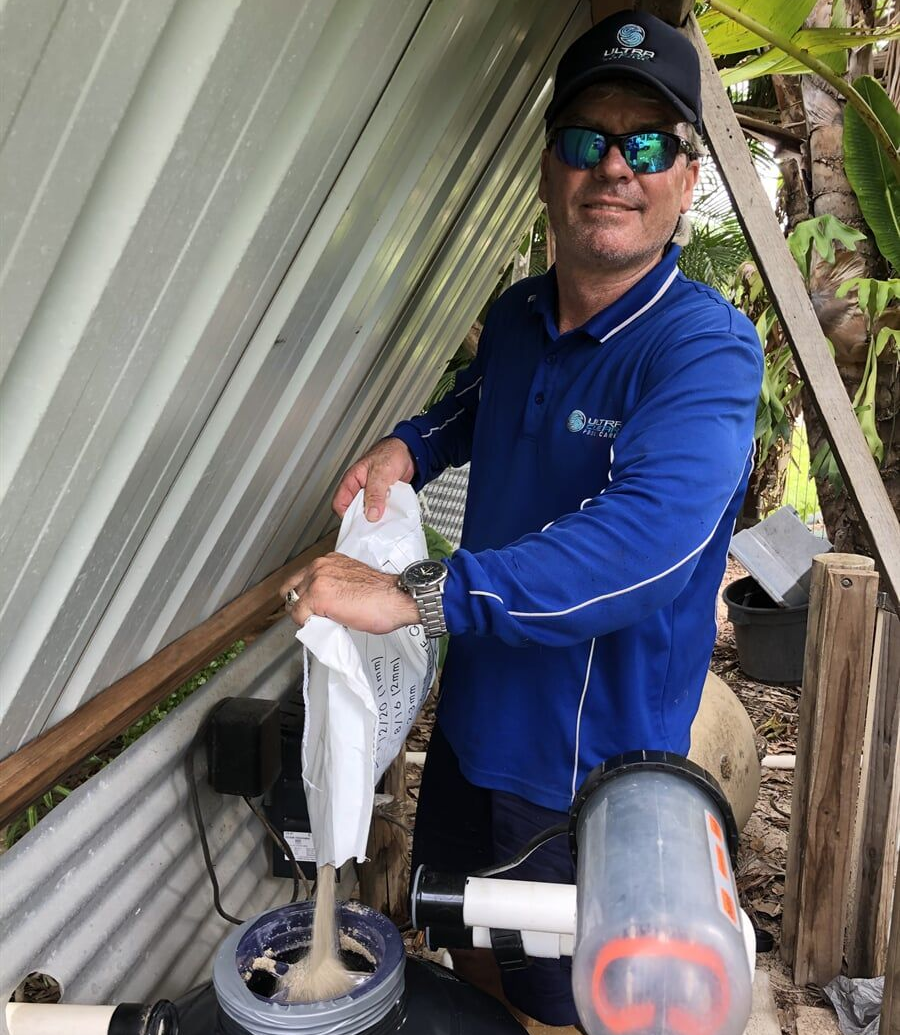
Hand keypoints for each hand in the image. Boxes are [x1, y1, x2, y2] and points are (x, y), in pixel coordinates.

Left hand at [280, 553, 419, 633]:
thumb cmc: (383, 595)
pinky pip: (299, 616)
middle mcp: (320, 566)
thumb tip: (325, 602)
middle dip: (299, 605)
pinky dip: (307, 625)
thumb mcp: (353, 581)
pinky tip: (324, 625)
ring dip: (303, 615)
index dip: (304, 596)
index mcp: (330, 561)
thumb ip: (334, 585)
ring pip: (293, 603)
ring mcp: (316, 580)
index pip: (301, 578)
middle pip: (290, 589)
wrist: (397, 598)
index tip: (311, 607)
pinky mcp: (317, 597)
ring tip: (321, 622)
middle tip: (312, 617)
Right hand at [332, 437, 414, 521]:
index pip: (340, 503)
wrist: (409, 452)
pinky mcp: (383, 499)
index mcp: (352, 481)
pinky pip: (381, 511)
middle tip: (374, 523)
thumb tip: (371, 514)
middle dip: (364, 519)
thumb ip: (374, 493)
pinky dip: (387, 514)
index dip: (347, 516)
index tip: (359, 523)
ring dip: (378, 517)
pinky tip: (392, 514)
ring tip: (385, 518)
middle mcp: (360, 489)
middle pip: (355, 511)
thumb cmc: (391, 453)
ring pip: (369, 512)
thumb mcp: (380, 472)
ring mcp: (372, 495)